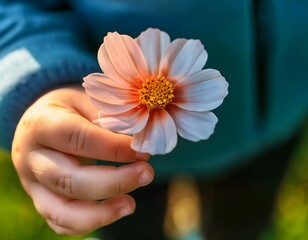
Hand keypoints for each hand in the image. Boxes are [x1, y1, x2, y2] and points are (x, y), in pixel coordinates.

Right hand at [11, 86, 153, 235]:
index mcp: (41, 124)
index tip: (143, 151)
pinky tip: (115, 210)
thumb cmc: (69, 110)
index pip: (78, 139)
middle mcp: (31, 157)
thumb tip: (142, 142)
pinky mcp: (39, 201)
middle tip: (146, 173)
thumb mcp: (86, 100)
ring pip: (61, 211)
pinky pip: (60, 222)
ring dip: (102, 212)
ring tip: (131, 204)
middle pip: (69, 180)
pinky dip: (89, 223)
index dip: (113, 148)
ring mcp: (32, 184)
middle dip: (114, 182)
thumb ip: (110, 119)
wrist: (39, 124)